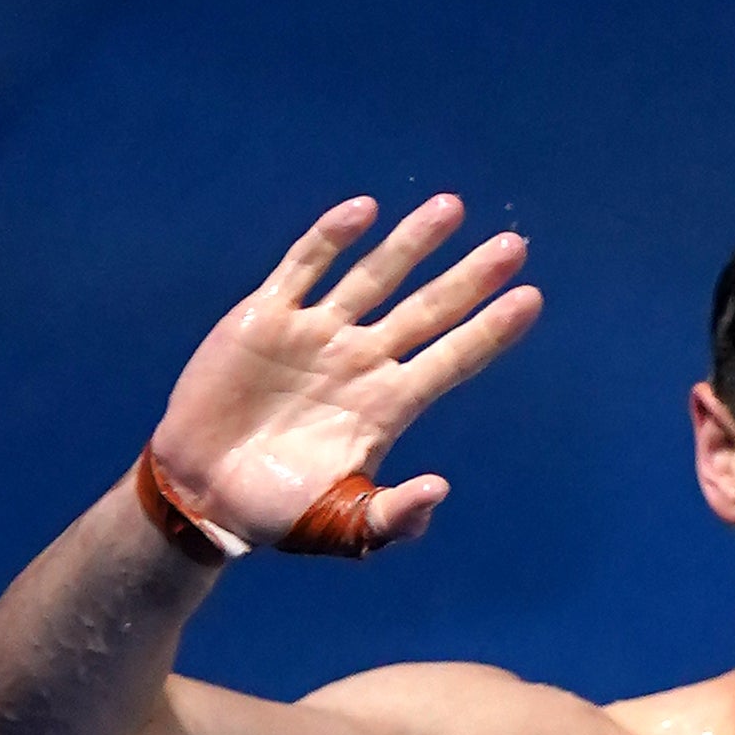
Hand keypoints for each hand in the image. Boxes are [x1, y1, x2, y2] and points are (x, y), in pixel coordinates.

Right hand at [146, 194, 541, 556]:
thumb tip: (438, 491)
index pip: (450, 360)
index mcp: (385, 408)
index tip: (530, 299)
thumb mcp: (341, 526)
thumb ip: (391, 517)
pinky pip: (306, 266)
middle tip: (516, 246)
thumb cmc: (277, 515)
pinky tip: (365, 212)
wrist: (205, 494)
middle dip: (469, 279)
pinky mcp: (268, 316)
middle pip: (427, 310)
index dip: (489, 332)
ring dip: (413, 244)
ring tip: (452, 208)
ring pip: (375, 276)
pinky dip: (333, 239)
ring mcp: (317, 334)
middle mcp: (360, 362)